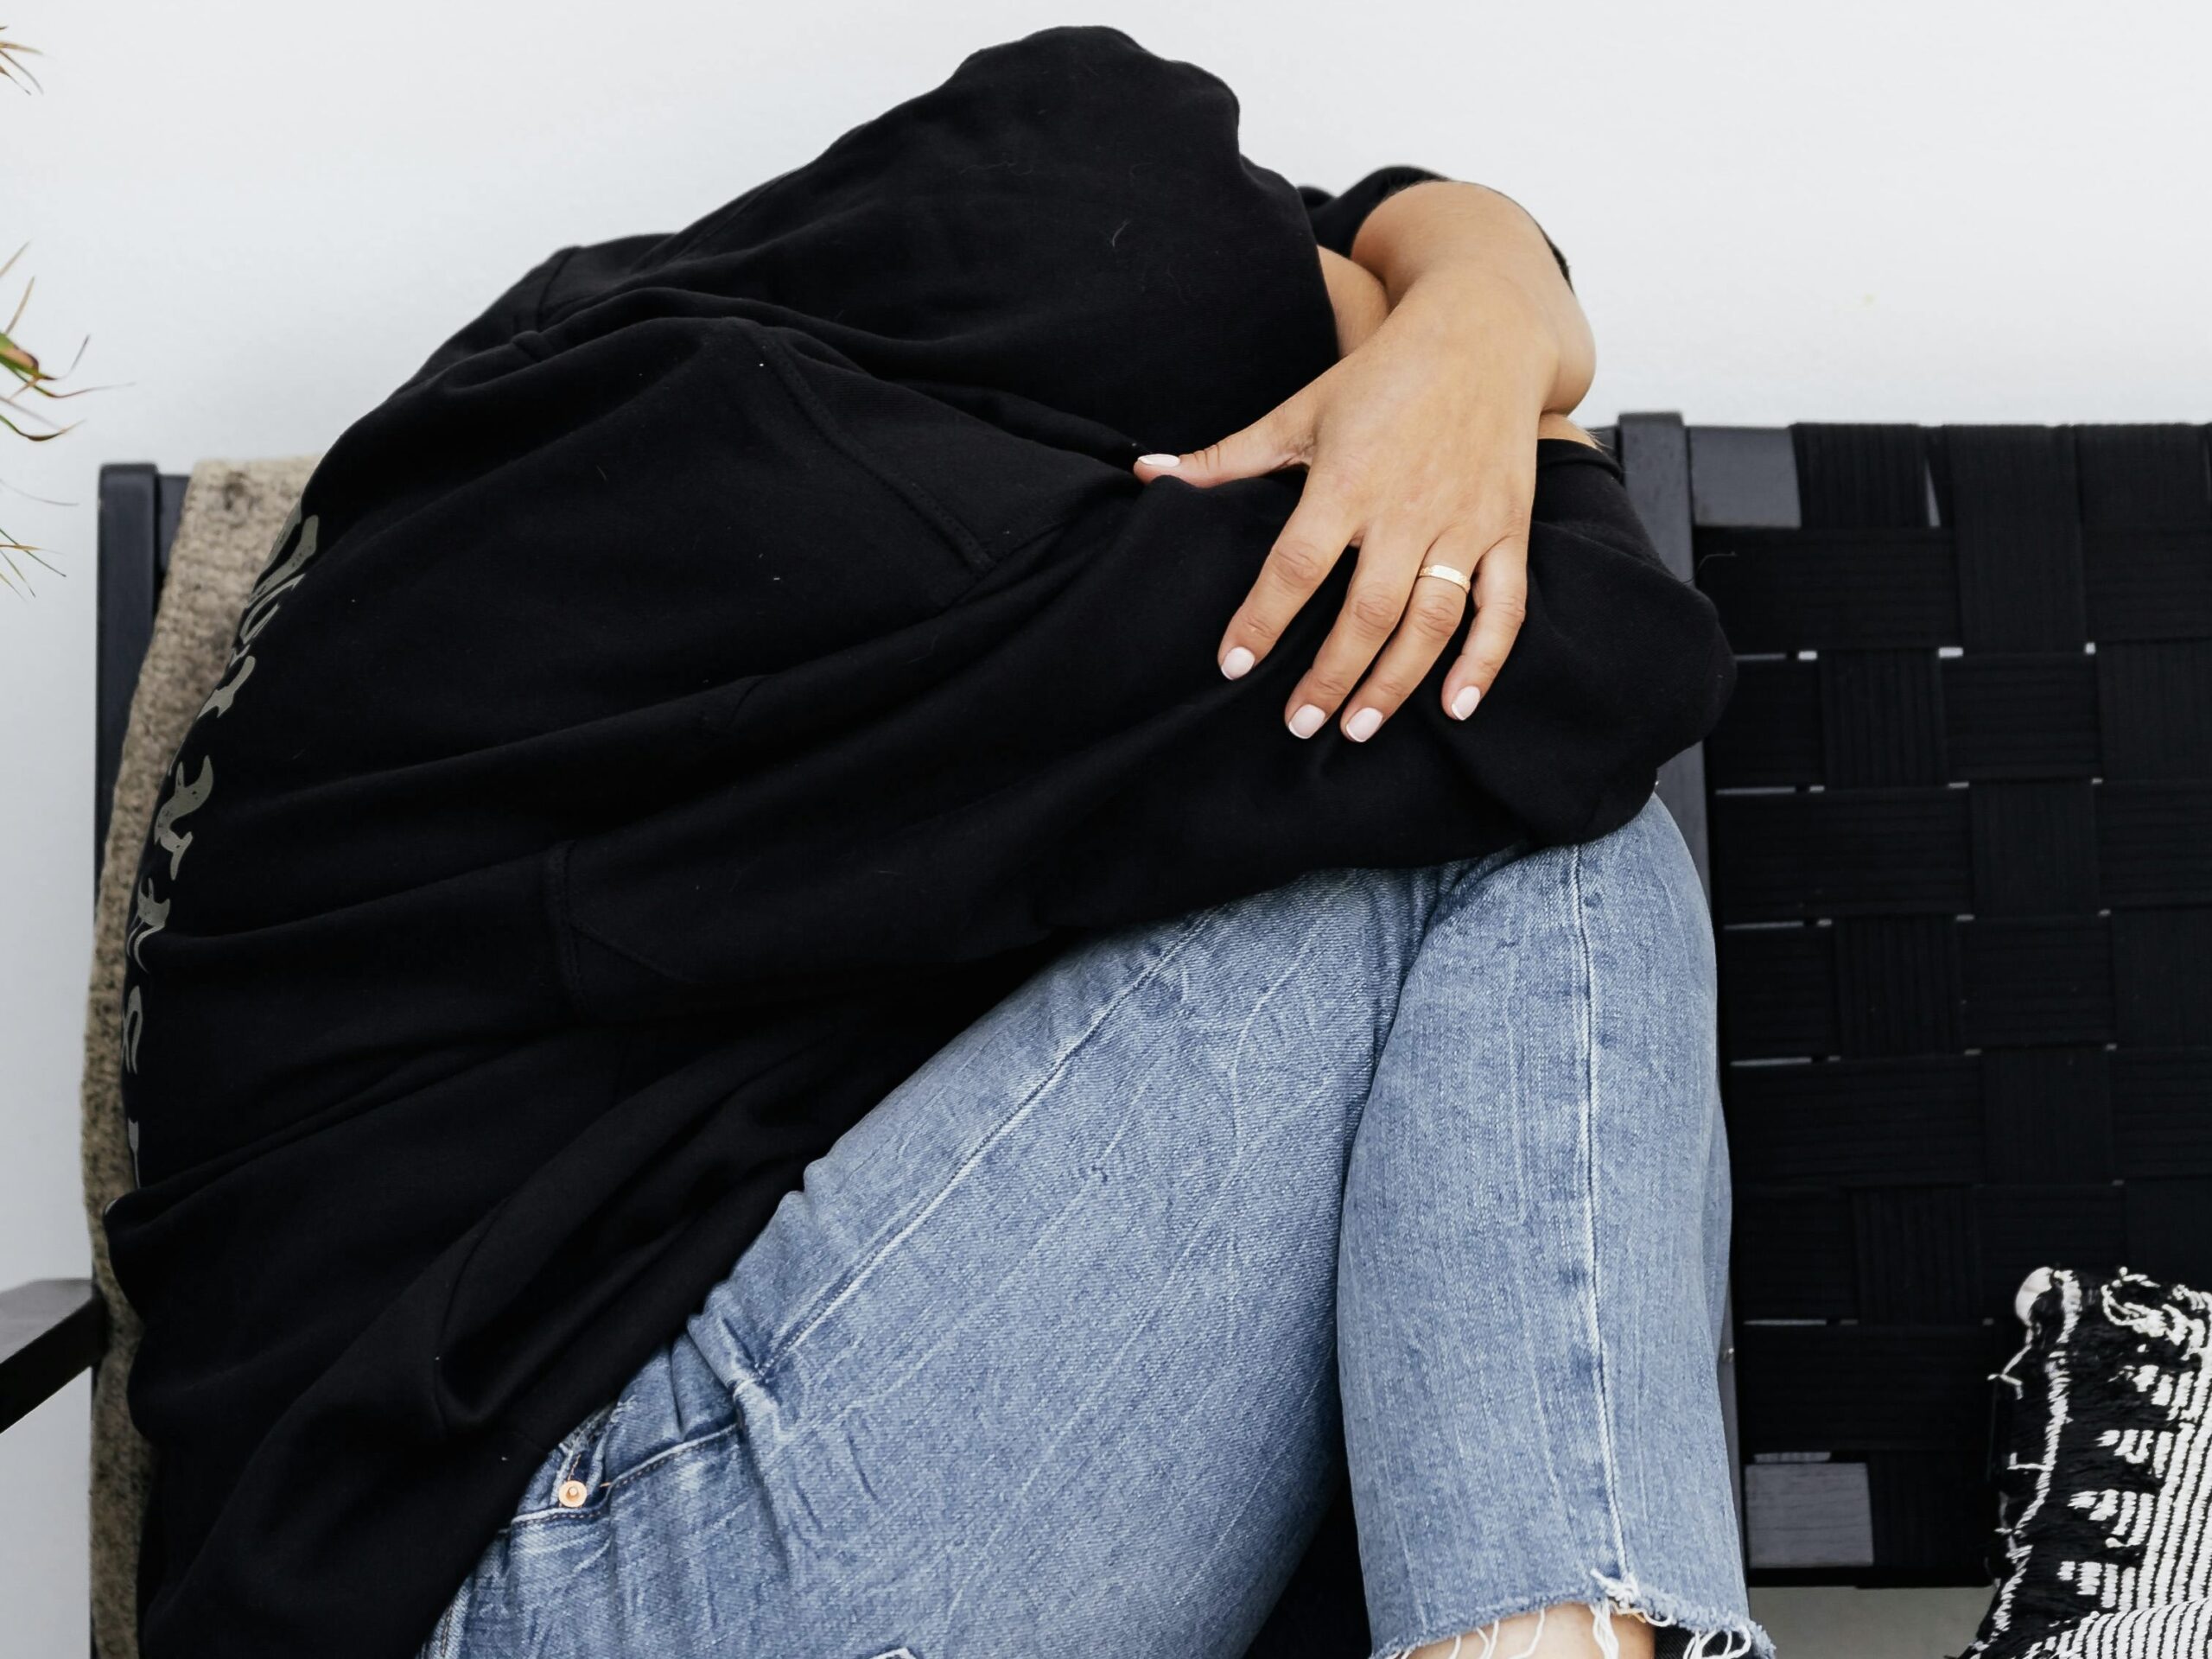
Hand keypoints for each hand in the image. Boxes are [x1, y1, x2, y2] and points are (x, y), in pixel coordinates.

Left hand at [1134, 180, 1592, 741]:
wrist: (1483, 333)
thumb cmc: (1381, 375)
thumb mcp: (1299, 409)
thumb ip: (1226, 457)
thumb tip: (1144, 473)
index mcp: (1347, 479)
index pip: (1296, 565)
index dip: (1262, 619)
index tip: (1232, 665)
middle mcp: (1407, 507)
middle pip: (1366, 610)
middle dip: (1331, 676)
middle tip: (1298, 723)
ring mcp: (1464, 522)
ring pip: (1432, 620)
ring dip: (1395, 683)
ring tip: (1357, 729)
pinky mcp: (1508, 530)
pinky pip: (1502, 608)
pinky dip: (1483, 662)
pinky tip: (1455, 708)